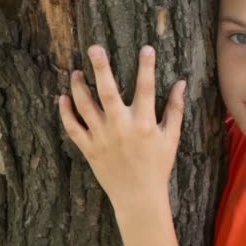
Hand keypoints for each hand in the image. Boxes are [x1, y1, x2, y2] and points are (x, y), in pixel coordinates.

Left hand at [59, 44, 186, 210]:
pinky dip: (65, 112)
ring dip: (78, 87)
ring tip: (75, 72)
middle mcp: (121, 128)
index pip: (146, 88)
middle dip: (101, 68)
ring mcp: (102, 138)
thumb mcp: (171, 138)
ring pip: (85, 106)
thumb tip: (182, 84)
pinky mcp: (88, 149)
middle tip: (94, 48)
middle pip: (108, 92)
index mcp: (144, 124)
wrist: (139, 197)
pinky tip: (63, 98)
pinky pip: (72, 127)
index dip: (147, 66)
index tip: (147, 48)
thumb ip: (175, 109)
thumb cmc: (158, 166)